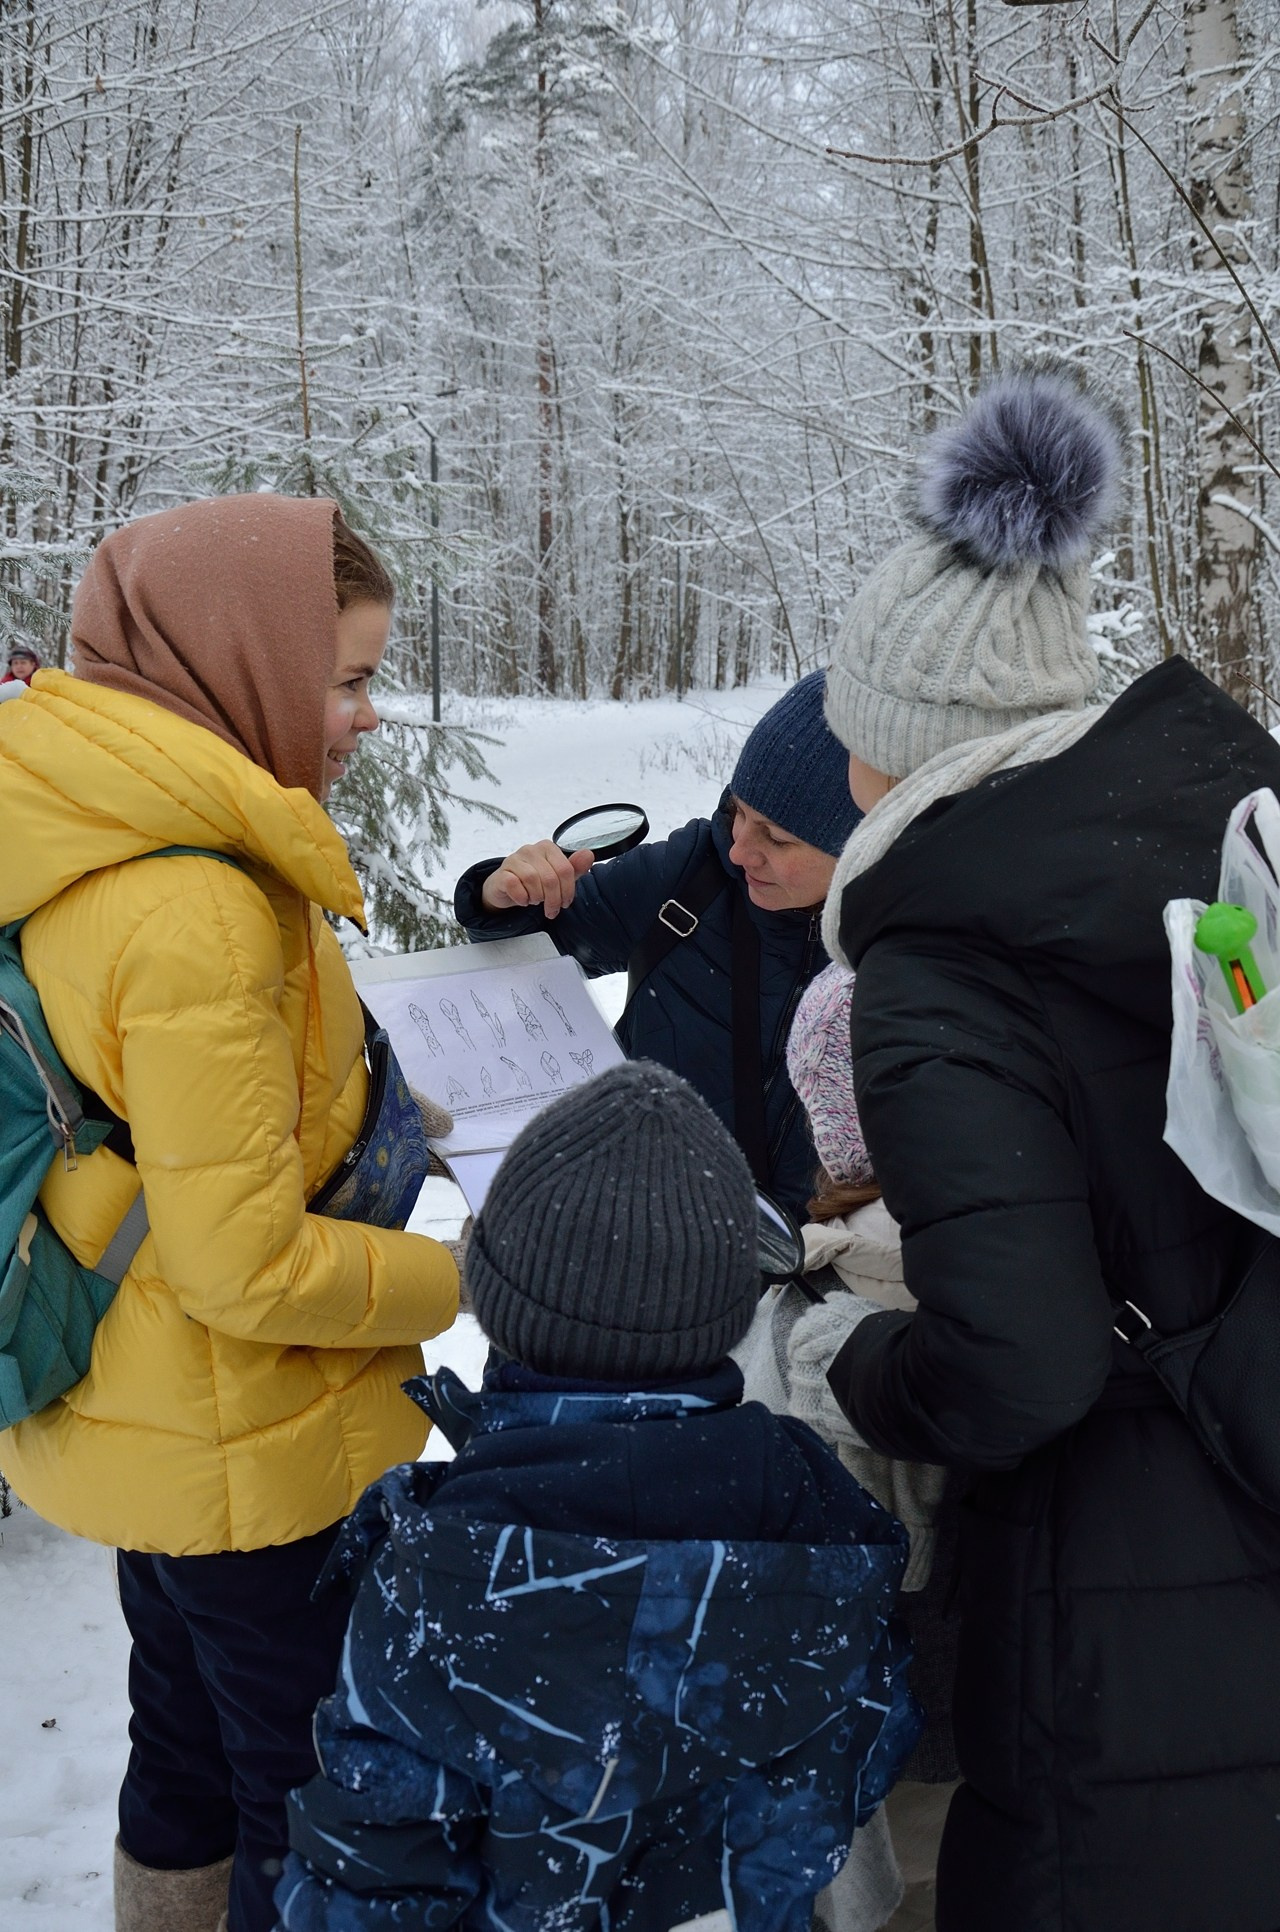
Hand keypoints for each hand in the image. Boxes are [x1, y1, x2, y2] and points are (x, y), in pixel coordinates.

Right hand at [480, 840, 594, 917]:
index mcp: (547, 848)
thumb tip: (589, 854)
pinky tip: (523, 900)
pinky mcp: (502, 872)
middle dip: (553, 899)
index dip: (568, 890)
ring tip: (536, 901)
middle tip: (551, 909)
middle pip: (550, 877)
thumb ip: (574, 867)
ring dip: (537, 897)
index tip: (565, 903)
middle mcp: (530, 850)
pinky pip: (513, 884)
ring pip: (532, 879)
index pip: (565, 869)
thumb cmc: (534, 881)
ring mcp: (514, 859)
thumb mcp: (558, 877)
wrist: (505, 887)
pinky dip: (521, 897)